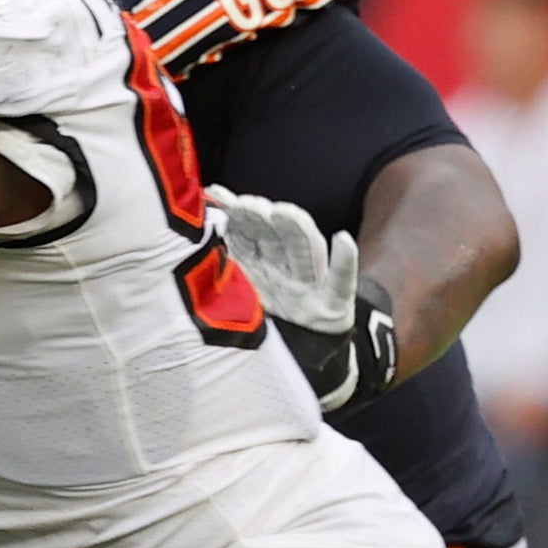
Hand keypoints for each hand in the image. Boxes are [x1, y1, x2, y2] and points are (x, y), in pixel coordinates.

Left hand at [206, 186, 395, 411]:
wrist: (308, 352)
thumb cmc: (274, 310)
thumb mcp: (246, 285)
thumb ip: (229, 250)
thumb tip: (201, 211)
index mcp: (263, 263)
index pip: (247, 232)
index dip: (234, 212)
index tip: (219, 196)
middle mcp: (287, 267)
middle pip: (274, 236)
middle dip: (260, 217)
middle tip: (248, 204)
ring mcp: (310, 284)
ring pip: (304, 250)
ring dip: (295, 229)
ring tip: (284, 213)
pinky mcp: (335, 302)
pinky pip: (340, 279)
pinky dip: (345, 260)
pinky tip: (343, 240)